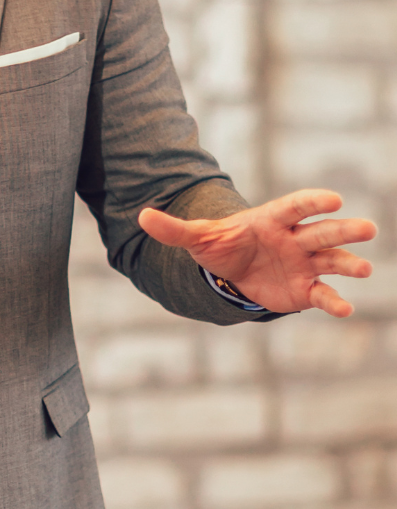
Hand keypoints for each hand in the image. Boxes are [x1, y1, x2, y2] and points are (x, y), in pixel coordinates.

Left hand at [138, 189, 375, 318]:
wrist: (233, 273)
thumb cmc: (222, 247)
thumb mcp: (197, 238)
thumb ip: (174, 228)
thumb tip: (141, 216)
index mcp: (273, 220)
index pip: (296, 207)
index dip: (313, 202)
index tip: (334, 198)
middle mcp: (295, 239)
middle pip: (322, 231)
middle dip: (344, 230)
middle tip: (368, 228)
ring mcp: (305, 263)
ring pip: (332, 261)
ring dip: (349, 264)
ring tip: (365, 270)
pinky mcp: (306, 289)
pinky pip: (324, 294)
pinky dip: (334, 301)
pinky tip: (345, 310)